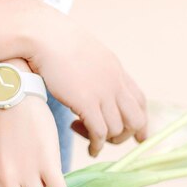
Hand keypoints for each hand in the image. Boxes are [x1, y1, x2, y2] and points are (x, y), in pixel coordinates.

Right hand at [27, 6, 147, 156]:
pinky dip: (97, 145)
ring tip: (88, 138)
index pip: (140, 101)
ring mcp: (102, 93)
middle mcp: (115, 83)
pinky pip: (99, 133)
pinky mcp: (86, 103)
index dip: (141, 122)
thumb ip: (97, 74)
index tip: (139, 137)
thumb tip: (95, 87)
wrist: (45, 37)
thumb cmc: (57, 45)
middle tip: (109, 140)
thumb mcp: (88, 58)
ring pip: (117, 129)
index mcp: (116, 72)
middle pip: (136, 119)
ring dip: (105, 140)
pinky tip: (91, 150)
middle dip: (126, 136)